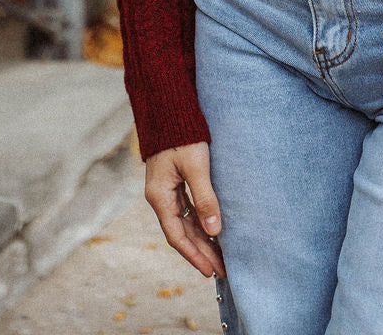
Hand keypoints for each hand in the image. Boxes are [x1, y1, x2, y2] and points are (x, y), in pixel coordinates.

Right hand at [144, 141, 225, 278]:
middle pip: (181, 232)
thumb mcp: (196, 166)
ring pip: (184, 223)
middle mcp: (160, 197)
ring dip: (201, 240)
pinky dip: (199, 224)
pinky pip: (186, 211)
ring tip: (220, 258)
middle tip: (222, 270)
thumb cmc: (182, 136)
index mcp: (160, 196)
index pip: (176, 235)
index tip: (210, 271)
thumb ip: (205, 198)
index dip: (194, 255)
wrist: (170, 110)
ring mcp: (166, 191)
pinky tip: (212, 233)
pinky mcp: (174, 183)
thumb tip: (214, 230)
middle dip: (201, 252)